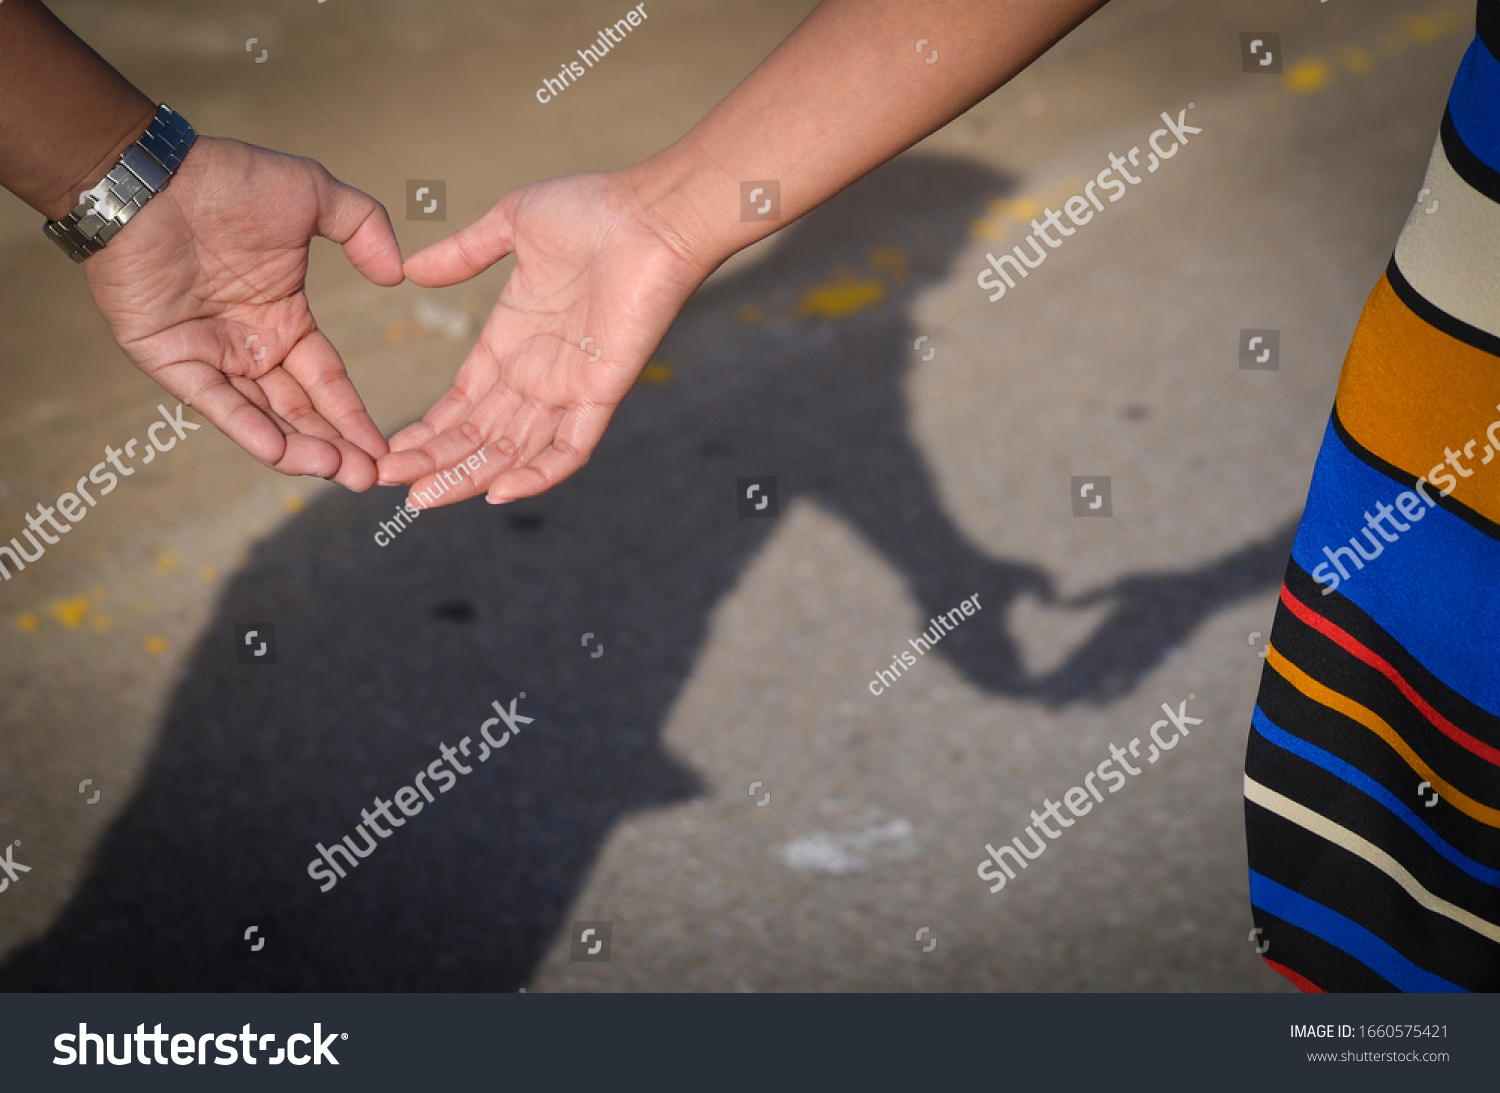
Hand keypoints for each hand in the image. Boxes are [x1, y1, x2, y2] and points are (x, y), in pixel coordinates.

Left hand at [82, 135, 403, 490]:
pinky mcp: (170, 359)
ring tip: (339, 472)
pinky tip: (281, 454)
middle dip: (337, 447)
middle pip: (300, 410)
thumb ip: (363, 226)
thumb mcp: (313, 193)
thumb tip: (396, 275)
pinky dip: (246, 428)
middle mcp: (248, 345)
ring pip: (262, 416)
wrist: (149, 176)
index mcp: (282, 318)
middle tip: (370, 480)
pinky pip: (214, 402)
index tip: (384, 449)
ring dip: (301, 448)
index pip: (326, 380)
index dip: (354, 416)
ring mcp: (209, 355)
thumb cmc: (225, 179)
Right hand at [377, 169, 710, 505]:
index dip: (428, 428)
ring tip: (422, 498)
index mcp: (511, 338)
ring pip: (512, 450)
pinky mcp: (601, 391)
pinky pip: (570, 449)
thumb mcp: (513, 223)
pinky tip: (496, 493)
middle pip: (478, 434)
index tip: (388, 448)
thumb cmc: (594, 209)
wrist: (653, 212)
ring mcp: (569, 385)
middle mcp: (537, 371)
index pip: (463, 400)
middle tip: (384, 482)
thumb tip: (411, 268)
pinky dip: (538, 475)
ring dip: (467, 475)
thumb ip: (463, 252)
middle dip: (433, 460)